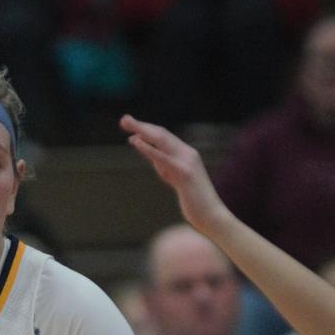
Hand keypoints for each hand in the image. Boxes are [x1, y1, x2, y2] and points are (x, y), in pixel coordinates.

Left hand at [119, 114, 233, 236]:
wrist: (211, 215)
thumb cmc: (194, 201)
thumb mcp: (176, 179)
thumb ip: (165, 166)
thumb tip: (152, 155)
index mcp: (186, 154)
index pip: (164, 137)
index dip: (147, 129)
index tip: (131, 125)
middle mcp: (188, 153)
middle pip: (162, 134)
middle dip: (142, 125)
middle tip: (124, 119)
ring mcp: (187, 162)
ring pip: (162, 140)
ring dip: (143, 130)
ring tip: (127, 124)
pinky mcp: (184, 173)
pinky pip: (163, 157)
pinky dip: (148, 148)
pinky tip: (136, 141)